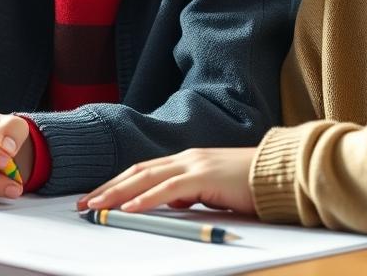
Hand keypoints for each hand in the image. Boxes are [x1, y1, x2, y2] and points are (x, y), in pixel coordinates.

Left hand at [77, 147, 257, 214]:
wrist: (281, 173)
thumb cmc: (252, 184)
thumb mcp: (213, 190)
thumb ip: (191, 193)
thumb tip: (172, 204)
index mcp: (188, 160)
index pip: (144, 170)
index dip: (118, 183)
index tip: (97, 197)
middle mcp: (186, 158)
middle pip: (137, 171)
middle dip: (108, 188)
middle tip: (84, 203)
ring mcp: (195, 165)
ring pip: (146, 178)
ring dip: (117, 193)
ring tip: (97, 207)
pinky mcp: (205, 177)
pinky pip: (169, 190)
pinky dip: (146, 199)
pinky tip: (129, 209)